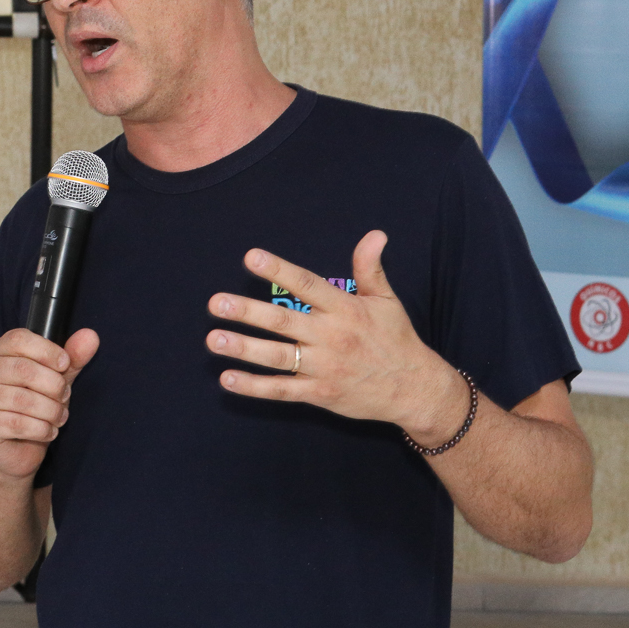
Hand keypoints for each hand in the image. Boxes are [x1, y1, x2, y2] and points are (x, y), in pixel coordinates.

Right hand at [0, 327, 99, 481]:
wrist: (15, 451)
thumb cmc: (34, 409)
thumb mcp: (56, 379)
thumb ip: (72, 358)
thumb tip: (90, 336)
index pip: (18, 339)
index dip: (47, 350)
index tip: (65, 365)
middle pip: (22, 369)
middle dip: (54, 385)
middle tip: (65, 397)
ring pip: (22, 399)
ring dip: (50, 410)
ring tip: (59, 416)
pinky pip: (16, 423)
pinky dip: (41, 428)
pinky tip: (48, 431)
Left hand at [203, 232, 463, 442]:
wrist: (415, 390)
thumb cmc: (396, 339)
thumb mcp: (386, 300)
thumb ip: (370, 267)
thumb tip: (375, 233)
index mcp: (345, 310)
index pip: (306, 285)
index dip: (279, 270)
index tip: (250, 257)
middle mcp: (331, 337)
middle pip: (283, 322)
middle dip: (248, 311)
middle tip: (216, 302)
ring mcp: (324, 367)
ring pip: (277, 357)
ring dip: (244, 348)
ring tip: (214, 338)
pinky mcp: (319, 393)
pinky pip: (282, 390)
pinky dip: (254, 387)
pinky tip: (227, 379)